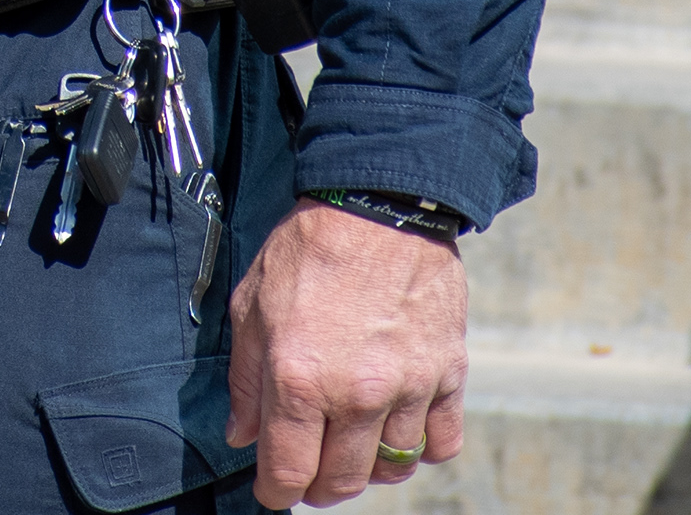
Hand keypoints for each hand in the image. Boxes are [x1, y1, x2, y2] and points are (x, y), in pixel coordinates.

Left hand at [226, 199, 466, 505]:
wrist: (379, 205)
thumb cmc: (310, 249)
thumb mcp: (251, 305)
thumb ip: (246, 380)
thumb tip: (243, 434)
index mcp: (299, 379)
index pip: (288, 473)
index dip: (276, 491)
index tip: (275, 489)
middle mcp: (355, 394)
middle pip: (341, 481)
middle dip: (320, 486)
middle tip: (312, 469)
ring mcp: (407, 387)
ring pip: (393, 467)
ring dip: (370, 465)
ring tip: (354, 441)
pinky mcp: (447, 373)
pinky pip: (442, 442)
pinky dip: (423, 445)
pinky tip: (401, 424)